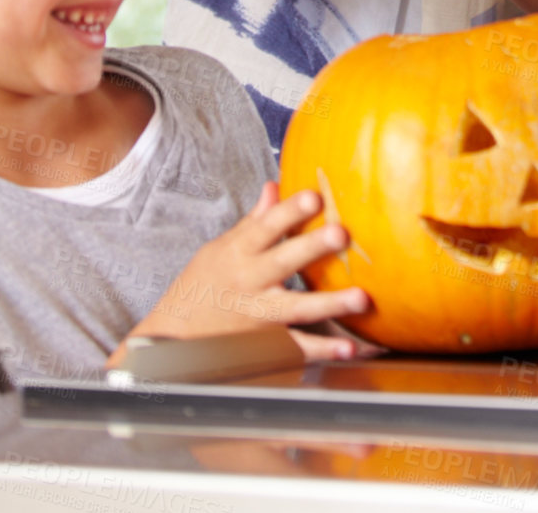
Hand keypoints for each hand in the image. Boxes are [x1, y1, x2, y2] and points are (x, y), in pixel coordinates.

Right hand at [117, 183, 373, 363]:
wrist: (174, 339)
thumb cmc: (203, 285)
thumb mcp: (221, 248)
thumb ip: (254, 222)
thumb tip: (275, 187)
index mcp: (240, 253)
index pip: (266, 226)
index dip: (289, 211)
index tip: (314, 196)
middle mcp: (250, 282)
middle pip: (284, 262)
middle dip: (312, 248)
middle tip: (342, 235)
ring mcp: (259, 316)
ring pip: (297, 308)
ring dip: (330, 304)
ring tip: (362, 298)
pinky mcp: (267, 345)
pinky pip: (298, 348)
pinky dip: (323, 350)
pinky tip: (350, 347)